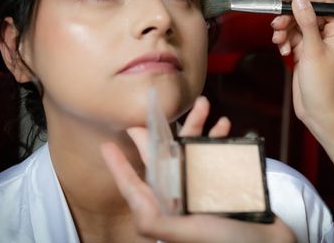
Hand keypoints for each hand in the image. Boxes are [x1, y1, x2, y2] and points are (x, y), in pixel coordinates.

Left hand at [101, 96, 296, 242]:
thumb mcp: (188, 235)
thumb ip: (156, 221)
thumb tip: (135, 199)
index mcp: (168, 214)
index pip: (137, 188)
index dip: (120, 167)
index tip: (107, 146)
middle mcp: (183, 201)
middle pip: (163, 162)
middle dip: (157, 136)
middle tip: (149, 113)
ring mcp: (204, 192)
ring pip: (193, 153)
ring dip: (197, 128)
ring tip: (205, 104)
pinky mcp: (226, 186)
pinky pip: (218, 157)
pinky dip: (221, 140)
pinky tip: (226, 126)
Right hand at [271, 0, 333, 130]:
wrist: (320, 111)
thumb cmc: (324, 86)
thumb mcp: (312, 51)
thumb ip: (306, 22)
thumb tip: (300, 0)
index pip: (322, 2)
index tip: (284, 1)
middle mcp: (330, 33)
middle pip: (305, 12)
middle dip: (289, 18)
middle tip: (276, 25)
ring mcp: (318, 41)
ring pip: (296, 24)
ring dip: (284, 30)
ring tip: (279, 41)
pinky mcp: (307, 50)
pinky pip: (292, 36)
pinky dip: (285, 41)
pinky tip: (284, 51)